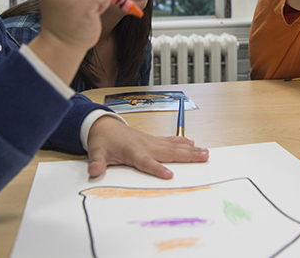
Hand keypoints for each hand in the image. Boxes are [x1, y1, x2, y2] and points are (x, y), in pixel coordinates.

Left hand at [86, 116, 209, 179]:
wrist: (104, 125)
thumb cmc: (102, 140)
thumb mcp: (96, 152)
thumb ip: (97, 163)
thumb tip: (94, 171)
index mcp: (132, 150)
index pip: (146, 162)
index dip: (157, 168)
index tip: (169, 175)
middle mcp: (145, 145)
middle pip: (168, 152)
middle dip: (187, 156)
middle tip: (203, 158)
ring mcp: (151, 141)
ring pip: (174, 145)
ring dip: (190, 149)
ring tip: (205, 152)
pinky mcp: (153, 140)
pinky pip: (171, 141)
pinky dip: (183, 142)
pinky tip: (194, 144)